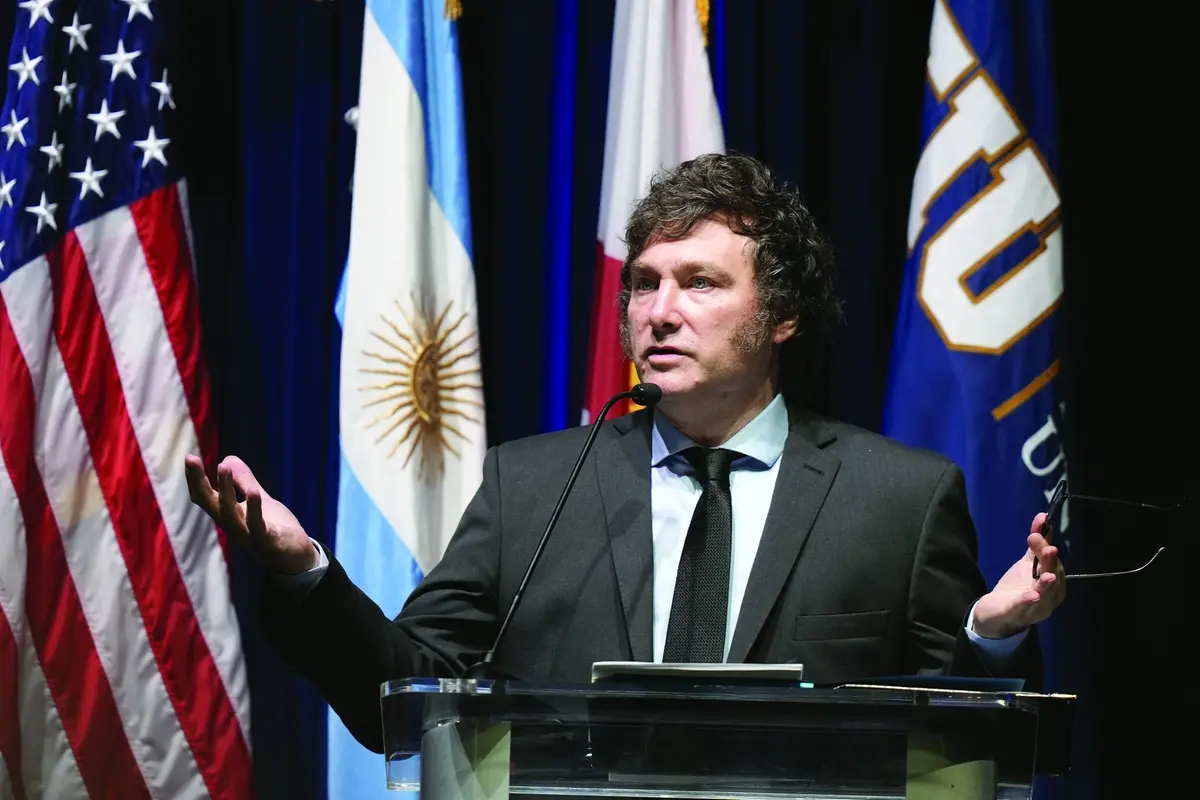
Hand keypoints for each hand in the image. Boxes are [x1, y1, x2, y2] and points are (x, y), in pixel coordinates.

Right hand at [184, 454, 318, 574]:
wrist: (296, 559)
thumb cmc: (275, 530)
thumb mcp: (260, 500)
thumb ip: (244, 482)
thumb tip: (227, 459)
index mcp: (228, 515)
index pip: (204, 497)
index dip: (195, 479)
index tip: (188, 457)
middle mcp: (232, 526)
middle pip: (211, 503)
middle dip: (199, 482)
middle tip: (190, 459)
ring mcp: (248, 535)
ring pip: (230, 513)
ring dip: (225, 490)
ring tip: (222, 467)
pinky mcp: (267, 541)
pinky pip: (257, 525)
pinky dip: (254, 509)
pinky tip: (254, 493)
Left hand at [971, 512, 1065, 638]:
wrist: (996, 615)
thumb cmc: (1017, 588)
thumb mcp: (1027, 563)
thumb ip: (1036, 544)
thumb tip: (1042, 518)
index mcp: (1053, 584)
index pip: (1054, 564)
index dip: (1046, 548)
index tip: (1037, 531)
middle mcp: (1048, 597)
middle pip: (1053, 579)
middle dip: (1050, 564)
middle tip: (1048, 549)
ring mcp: (1033, 609)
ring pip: (1043, 596)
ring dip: (1046, 584)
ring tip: (1048, 575)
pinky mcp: (1015, 614)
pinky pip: (1023, 608)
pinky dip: (1028, 602)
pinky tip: (1032, 595)